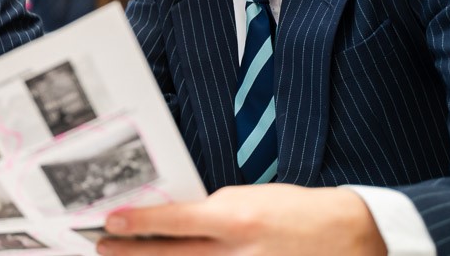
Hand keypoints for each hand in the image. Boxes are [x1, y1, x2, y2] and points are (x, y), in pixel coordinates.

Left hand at [97, 184, 386, 255]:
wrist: (346, 237)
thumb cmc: (291, 211)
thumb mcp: (246, 200)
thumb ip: (209, 214)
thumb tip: (171, 224)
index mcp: (235, 220)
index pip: (173, 221)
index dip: (137, 222)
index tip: (110, 220)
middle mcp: (237, 254)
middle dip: (130, 252)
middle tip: (102, 246)